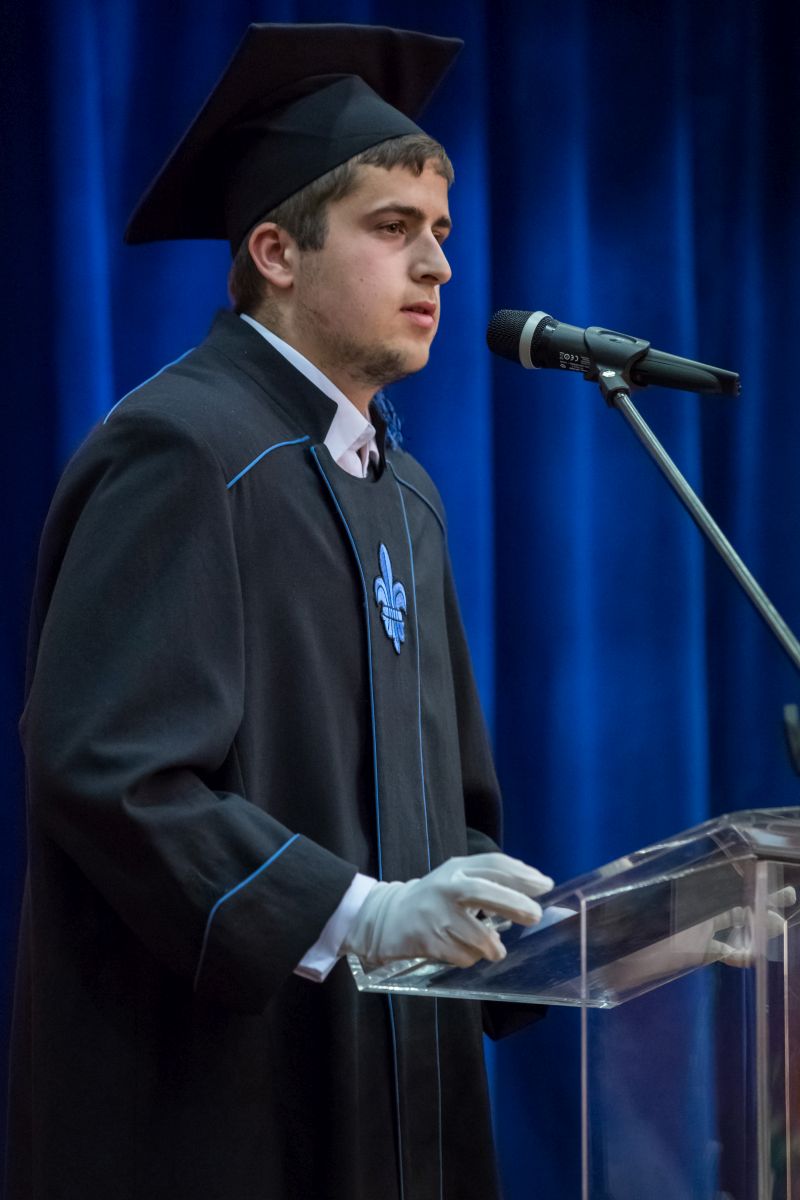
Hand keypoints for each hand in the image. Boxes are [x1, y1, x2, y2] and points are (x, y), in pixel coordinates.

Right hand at [342, 853, 553, 967]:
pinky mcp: (428, 940)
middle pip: (483, 891)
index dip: (521, 873)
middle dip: (513, 903)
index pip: (492, 864)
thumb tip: (533, 889)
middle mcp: (446, 887)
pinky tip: (463, 951)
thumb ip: (488, 880)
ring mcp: (435, 914)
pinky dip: (470, 958)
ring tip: (496, 949)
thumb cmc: (433, 899)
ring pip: (476, 934)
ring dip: (492, 946)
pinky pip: (462, 955)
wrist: (386, 918)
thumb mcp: (456, 879)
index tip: (545, 885)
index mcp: (456, 868)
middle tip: (535, 915)